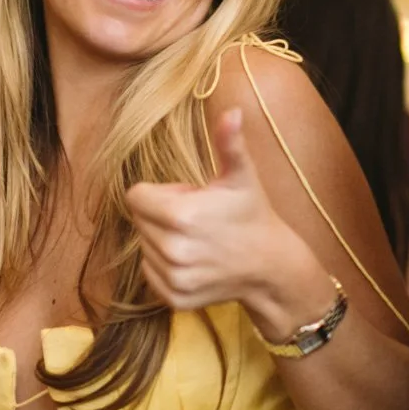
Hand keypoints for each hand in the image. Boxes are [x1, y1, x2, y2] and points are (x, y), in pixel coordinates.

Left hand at [127, 108, 321, 325]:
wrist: (271, 265)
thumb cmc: (253, 213)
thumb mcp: (242, 176)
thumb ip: (229, 143)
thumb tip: (232, 111)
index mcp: (181, 216)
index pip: (136, 196)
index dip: (162, 193)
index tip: (189, 197)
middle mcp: (172, 250)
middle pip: (139, 220)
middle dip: (162, 214)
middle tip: (197, 218)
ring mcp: (174, 277)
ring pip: (144, 246)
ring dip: (163, 239)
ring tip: (198, 238)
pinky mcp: (174, 298)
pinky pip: (150, 271)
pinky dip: (165, 263)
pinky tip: (194, 258)